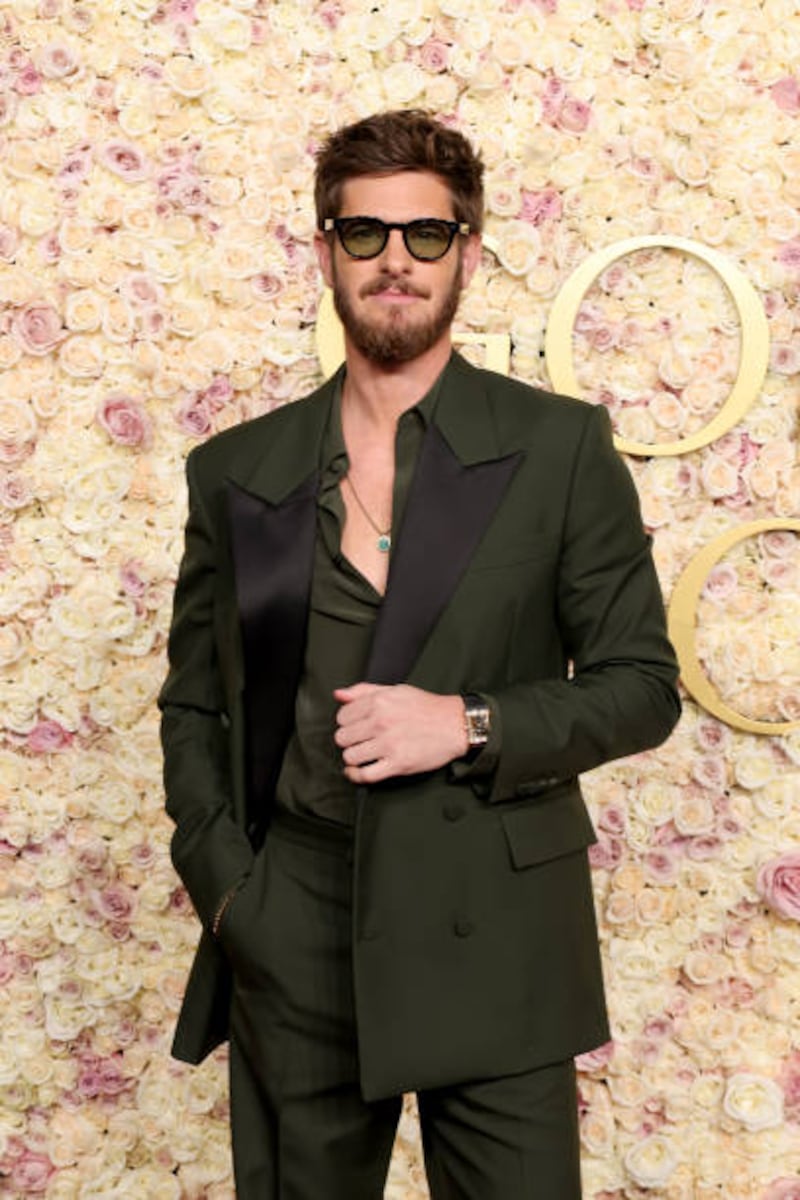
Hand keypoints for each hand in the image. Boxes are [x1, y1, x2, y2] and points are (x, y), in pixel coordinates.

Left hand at [333, 683, 468, 783]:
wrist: (455, 724)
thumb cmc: (427, 707)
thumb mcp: (395, 690)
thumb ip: (364, 691)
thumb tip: (338, 695)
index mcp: (379, 702)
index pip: (342, 716)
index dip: (347, 722)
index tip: (356, 726)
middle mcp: (381, 722)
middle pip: (342, 738)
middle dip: (349, 740)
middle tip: (361, 740)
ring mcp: (389, 744)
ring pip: (350, 757)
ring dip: (354, 757)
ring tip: (363, 754)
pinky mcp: (398, 764)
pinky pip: (365, 775)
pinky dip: (356, 776)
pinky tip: (357, 771)